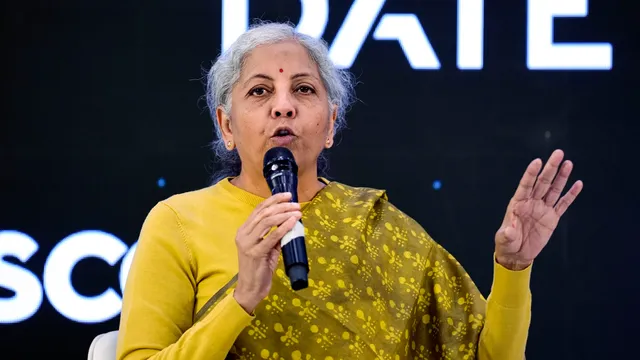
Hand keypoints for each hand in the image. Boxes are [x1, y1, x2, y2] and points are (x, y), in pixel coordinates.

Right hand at [233, 192, 301, 312]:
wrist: (250, 290)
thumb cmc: (259, 269)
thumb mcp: (267, 248)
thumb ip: (274, 236)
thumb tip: (290, 223)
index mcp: (244, 231)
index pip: (258, 209)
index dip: (273, 200)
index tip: (287, 195)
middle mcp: (243, 234)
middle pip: (263, 213)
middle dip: (281, 206)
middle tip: (296, 204)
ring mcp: (247, 244)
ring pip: (267, 221)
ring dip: (284, 214)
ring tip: (297, 211)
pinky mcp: (255, 253)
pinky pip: (272, 237)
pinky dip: (284, 227)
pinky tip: (293, 222)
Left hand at [495, 149, 582, 270]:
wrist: (517, 254)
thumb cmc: (507, 244)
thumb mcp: (504, 239)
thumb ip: (508, 234)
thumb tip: (509, 230)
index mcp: (518, 203)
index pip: (526, 185)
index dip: (531, 174)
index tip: (537, 161)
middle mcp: (531, 202)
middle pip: (543, 182)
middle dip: (550, 168)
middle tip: (558, 153)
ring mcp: (542, 209)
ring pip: (554, 190)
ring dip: (561, 177)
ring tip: (568, 163)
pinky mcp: (552, 218)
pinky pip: (563, 204)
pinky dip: (571, 195)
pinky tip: (578, 184)